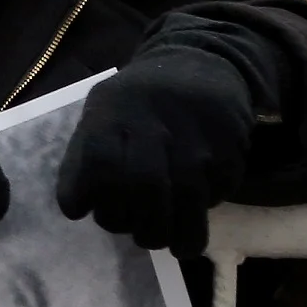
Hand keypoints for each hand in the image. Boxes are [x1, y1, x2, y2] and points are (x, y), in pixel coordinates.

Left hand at [58, 47, 256, 254]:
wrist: (198, 65)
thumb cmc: (138, 99)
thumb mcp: (99, 110)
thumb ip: (82, 156)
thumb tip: (75, 209)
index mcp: (114, 111)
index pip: (99, 162)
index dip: (93, 196)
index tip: (90, 212)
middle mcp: (156, 124)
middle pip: (145, 187)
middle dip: (136, 223)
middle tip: (135, 234)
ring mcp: (197, 139)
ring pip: (186, 201)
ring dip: (173, 234)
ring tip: (165, 241)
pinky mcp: (230, 153)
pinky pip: (215, 197)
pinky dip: (201, 214)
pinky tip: (191, 212)